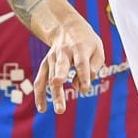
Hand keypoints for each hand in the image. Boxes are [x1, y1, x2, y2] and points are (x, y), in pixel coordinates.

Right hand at [27, 0, 107, 114]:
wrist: (66, 27)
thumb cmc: (87, 42)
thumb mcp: (98, 48)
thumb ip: (95, 67)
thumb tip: (81, 86)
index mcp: (79, 48)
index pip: (81, 64)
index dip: (83, 76)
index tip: (85, 90)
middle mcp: (63, 53)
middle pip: (61, 68)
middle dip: (60, 81)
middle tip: (61, 90)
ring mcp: (52, 59)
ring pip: (51, 78)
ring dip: (55, 95)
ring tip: (59, 111)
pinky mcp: (45, 64)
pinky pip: (40, 80)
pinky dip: (39, 94)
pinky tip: (42, 108)